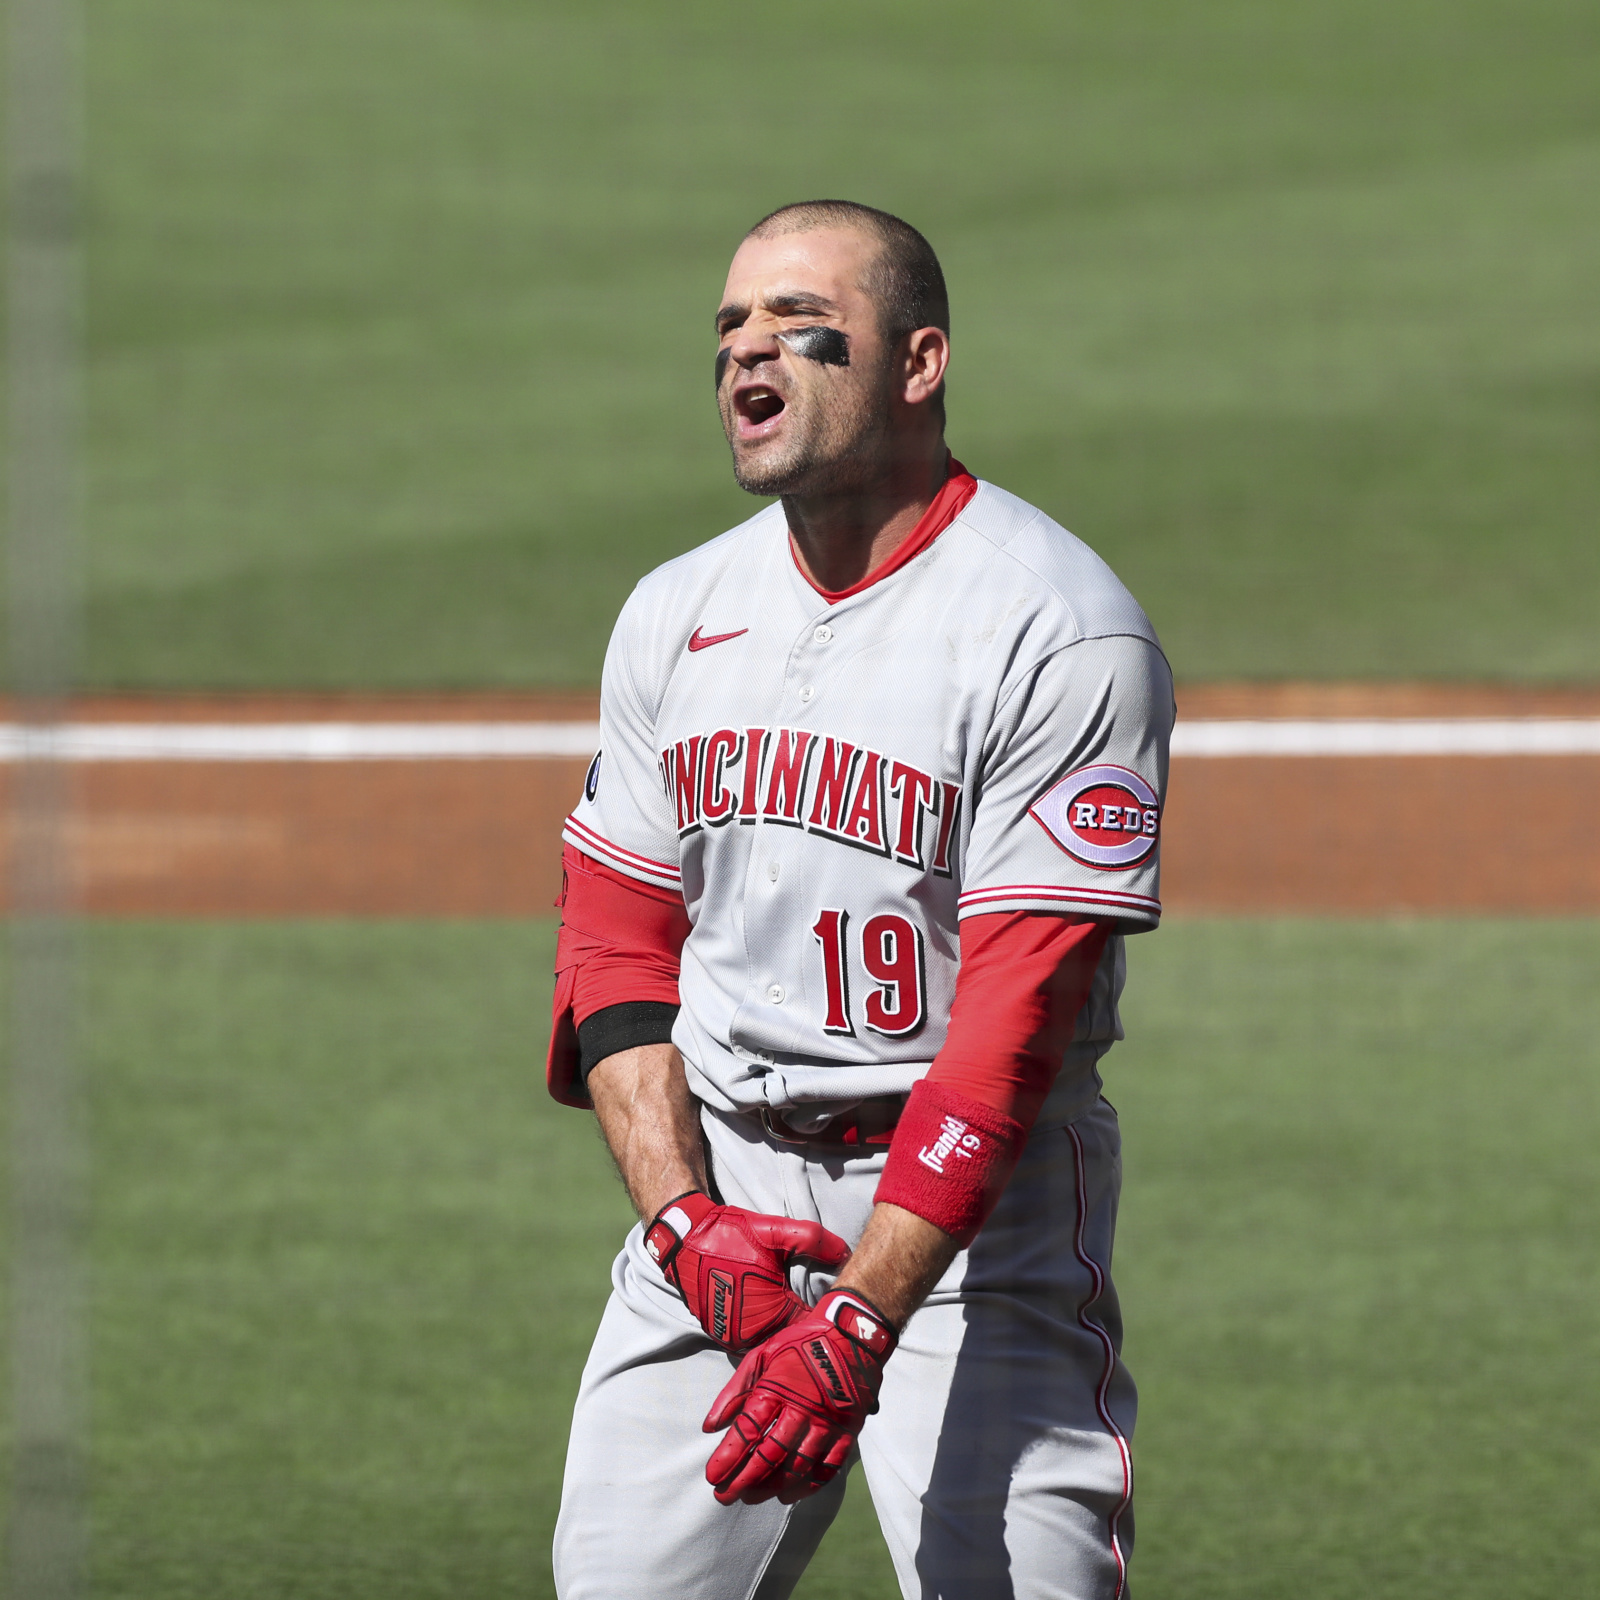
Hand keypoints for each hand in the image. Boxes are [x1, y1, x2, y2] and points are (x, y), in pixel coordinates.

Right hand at [644, 1192, 851, 1352]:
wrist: (683, 1238)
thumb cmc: (728, 1234)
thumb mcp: (774, 1231)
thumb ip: (812, 1240)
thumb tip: (845, 1251)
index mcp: (770, 1314)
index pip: (808, 1327)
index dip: (822, 1318)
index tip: (834, 1308)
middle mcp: (749, 1335)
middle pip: (789, 1339)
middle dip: (803, 1328)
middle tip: (819, 1313)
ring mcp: (731, 1338)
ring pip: (768, 1342)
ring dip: (780, 1331)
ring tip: (797, 1316)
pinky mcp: (718, 1334)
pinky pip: (749, 1339)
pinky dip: (761, 1331)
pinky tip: (772, 1315)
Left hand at [702, 1289, 895, 1505]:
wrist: (852, 1334)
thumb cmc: (800, 1344)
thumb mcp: (762, 1354)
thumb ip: (735, 1391)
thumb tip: (709, 1427)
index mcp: (777, 1388)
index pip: (747, 1431)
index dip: (727, 1458)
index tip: (711, 1477)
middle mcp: (802, 1410)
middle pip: (769, 1455)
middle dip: (743, 1480)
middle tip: (725, 1496)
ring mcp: (827, 1423)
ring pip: (796, 1467)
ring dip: (771, 1487)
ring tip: (751, 1498)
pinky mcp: (847, 1432)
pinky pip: (827, 1468)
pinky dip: (807, 1487)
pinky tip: (788, 1496)